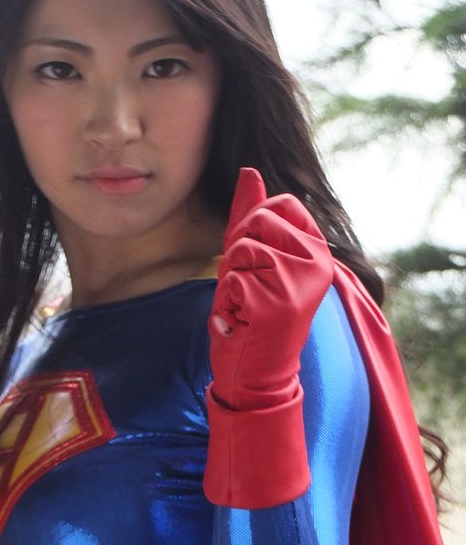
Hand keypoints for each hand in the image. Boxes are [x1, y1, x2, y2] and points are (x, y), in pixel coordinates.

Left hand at [209, 167, 333, 410]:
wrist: (256, 374)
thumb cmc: (252, 315)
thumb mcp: (253, 259)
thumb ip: (251, 215)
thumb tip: (249, 171)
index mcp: (317, 250)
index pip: (281, 203)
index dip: (254, 225)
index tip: (257, 261)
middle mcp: (317, 263)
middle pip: (257, 223)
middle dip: (238, 254)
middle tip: (248, 289)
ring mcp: (299, 283)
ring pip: (242, 249)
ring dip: (230, 279)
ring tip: (245, 305)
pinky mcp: (277, 304)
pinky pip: (232, 279)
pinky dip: (226, 300)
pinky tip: (240, 320)